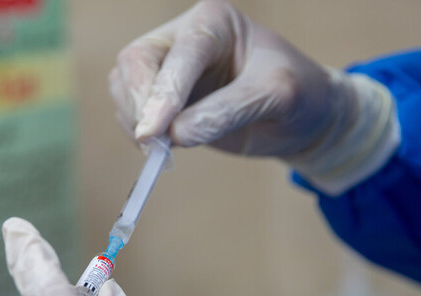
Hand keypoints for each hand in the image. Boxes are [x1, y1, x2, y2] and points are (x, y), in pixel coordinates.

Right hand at [110, 0, 397, 194]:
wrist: (297, 116)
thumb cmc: (296, 96)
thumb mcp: (276, 97)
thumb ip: (228, 112)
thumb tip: (175, 134)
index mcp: (213, 21)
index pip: (178, 55)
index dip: (162, 94)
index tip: (153, 134)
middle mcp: (183, 36)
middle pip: (135, 61)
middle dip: (139, 105)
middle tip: (151, 145)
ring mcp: (166, 66)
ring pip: (123, 85)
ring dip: (134, 121)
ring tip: (163, 149)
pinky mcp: (158, 95)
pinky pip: (127, 110)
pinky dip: (137, 132)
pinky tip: (162, 146)